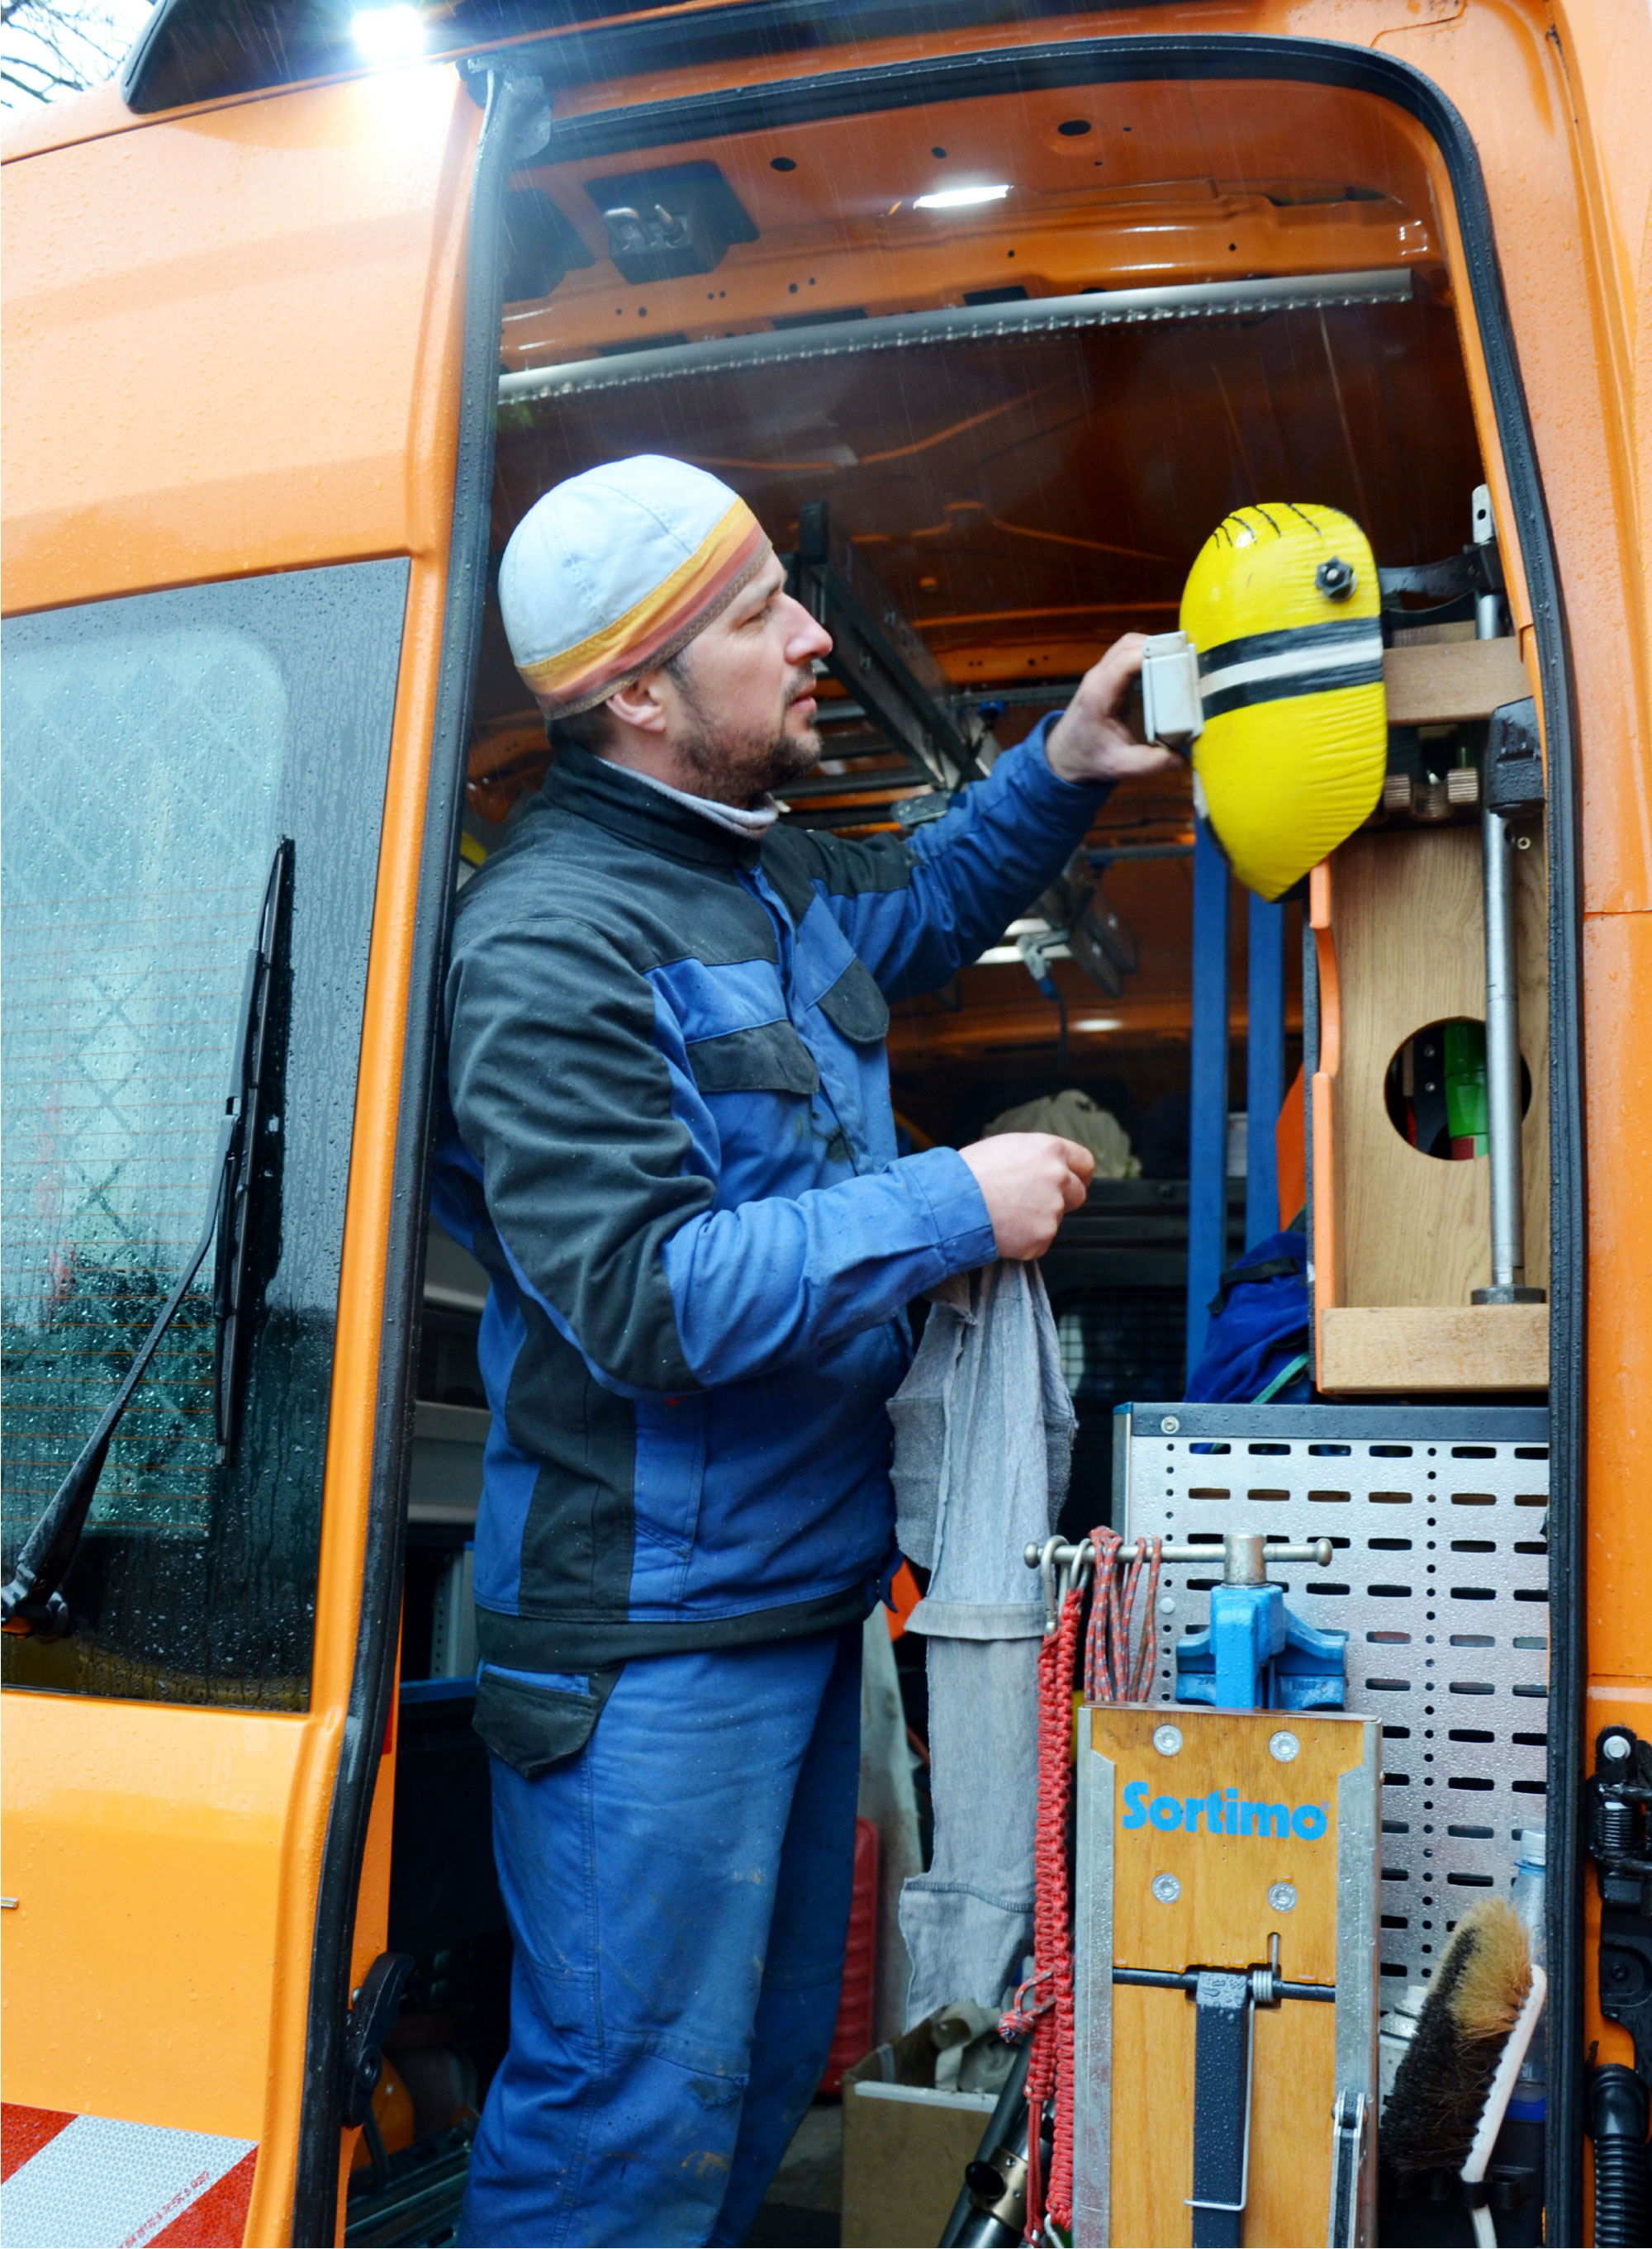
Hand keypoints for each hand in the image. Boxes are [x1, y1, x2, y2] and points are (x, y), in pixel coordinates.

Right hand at [959, 1134, 1094, 1260]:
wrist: (952, 1202)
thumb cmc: (970, 1172)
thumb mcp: (1007, 1147)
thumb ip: (1036, 1157)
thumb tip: (1046, 1167)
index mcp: (1051, 1150)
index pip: (1085, 1163)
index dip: (1078, 1175)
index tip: (1073, 1182)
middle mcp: (1058, 1177)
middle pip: (1078, 1194)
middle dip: (1061, 1200)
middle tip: (1030, 1203)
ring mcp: (1053, 1209)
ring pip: (1055, 1219)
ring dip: (1037, 1220)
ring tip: (1005, 1214)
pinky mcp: (1042, 1237)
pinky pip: (1039, 1241)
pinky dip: (1024, 1240)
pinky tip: (1003, 1229)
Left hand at [1044, 632, 1181, 785]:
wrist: (1065, 756)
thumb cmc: (1088, 758)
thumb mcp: (1120, 766)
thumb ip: (1152, 763)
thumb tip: (1184, 758)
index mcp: (1099, 694)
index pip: (1126, 659)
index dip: (1154, 652)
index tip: (1181, 658)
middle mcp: (1098, 677)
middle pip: (1129, 645)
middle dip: (1159, 646)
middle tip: (1187, 658)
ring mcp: (1101, 674)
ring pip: (1128, 644)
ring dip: (1153, 646)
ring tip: (1180, 659)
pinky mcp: (1107, 676)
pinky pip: (1127, 653)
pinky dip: (1147, 653)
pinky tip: (1165, 665)